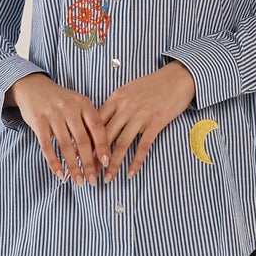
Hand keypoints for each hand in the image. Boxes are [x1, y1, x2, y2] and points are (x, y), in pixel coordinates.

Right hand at [4, 73, 109, 186]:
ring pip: (66, 146)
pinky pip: (47, 146)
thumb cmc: (60, 100)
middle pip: (82, 140)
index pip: (97, 127)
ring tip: (79, 181)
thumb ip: (87, 122)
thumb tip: (99, 151)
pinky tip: (60, 174)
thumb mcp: (77, 104)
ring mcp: (53, 114)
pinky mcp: (38, 121)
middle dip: (89, 163)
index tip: (107, 162)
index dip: (102, 146)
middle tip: (93, 180)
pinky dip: (54, 162)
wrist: (33, 86)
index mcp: (83, 103)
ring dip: (73, 166)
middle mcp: (69, 107)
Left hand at [98, 61, 195, 182]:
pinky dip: (136, 161)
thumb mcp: (129, 90)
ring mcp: (140, 115)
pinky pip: (143, 146)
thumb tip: (101, 122)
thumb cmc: (152, 84)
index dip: (86, 140)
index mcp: (116, 98)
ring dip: (113, 164)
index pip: (95, 122)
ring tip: (107, 178)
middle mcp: (125, 107)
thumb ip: (115, 106)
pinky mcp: (156, 122)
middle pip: (105, 136)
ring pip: (122, 144)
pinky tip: (131, 173)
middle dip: (95, 157)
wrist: (177, 78)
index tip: (77, 154)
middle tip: (89, 173)